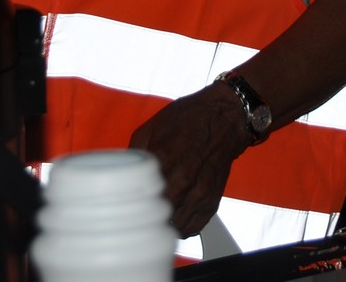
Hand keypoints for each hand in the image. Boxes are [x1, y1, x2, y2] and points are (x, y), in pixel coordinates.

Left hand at [128, 82, 250, 237]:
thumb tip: (120, 171)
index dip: (129, 200)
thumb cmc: (188, 118)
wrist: (224, 118)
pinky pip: (193, 227)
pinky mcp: (212, 200)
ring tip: (156, 214)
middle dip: (145, 212)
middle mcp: (183, 178)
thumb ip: (135, 152)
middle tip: (138, 209)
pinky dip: (181, 227)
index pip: (139, 193)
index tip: (124, 200)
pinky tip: (174, 216)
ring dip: (163, 222)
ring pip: (174, 225)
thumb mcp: (152, 126)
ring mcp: (199, 192)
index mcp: (164, 158)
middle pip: (156, 212)